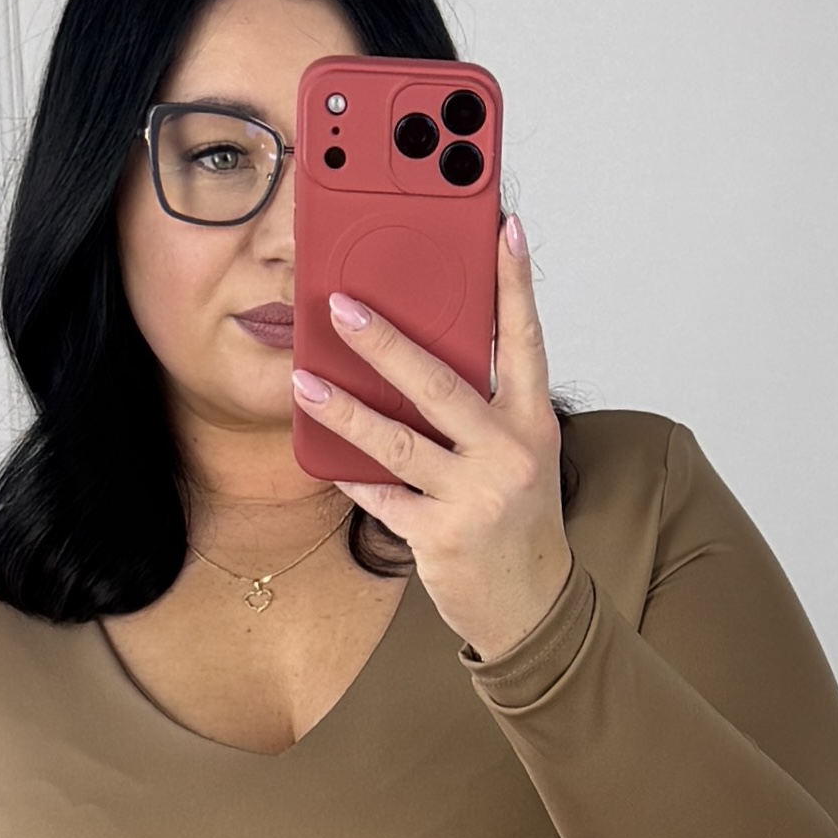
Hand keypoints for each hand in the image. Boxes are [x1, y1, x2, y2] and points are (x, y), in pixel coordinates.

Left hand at [291, 212, 571, 664]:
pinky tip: (326, 456)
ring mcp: (473, 497)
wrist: (532, 608)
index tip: (503, 228)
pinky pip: (382, 496)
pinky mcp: (439, 536)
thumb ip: (484, 406)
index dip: (515, 283)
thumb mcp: (519, 453)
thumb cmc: (518, 519)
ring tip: (305, 381)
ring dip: (345, 409)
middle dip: (386, 343)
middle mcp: (508, 454)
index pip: (526, 340)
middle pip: (441, 385)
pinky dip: (353, 475)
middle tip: (341, 307)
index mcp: (533, 423)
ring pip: (398, 442)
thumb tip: (420, 353)